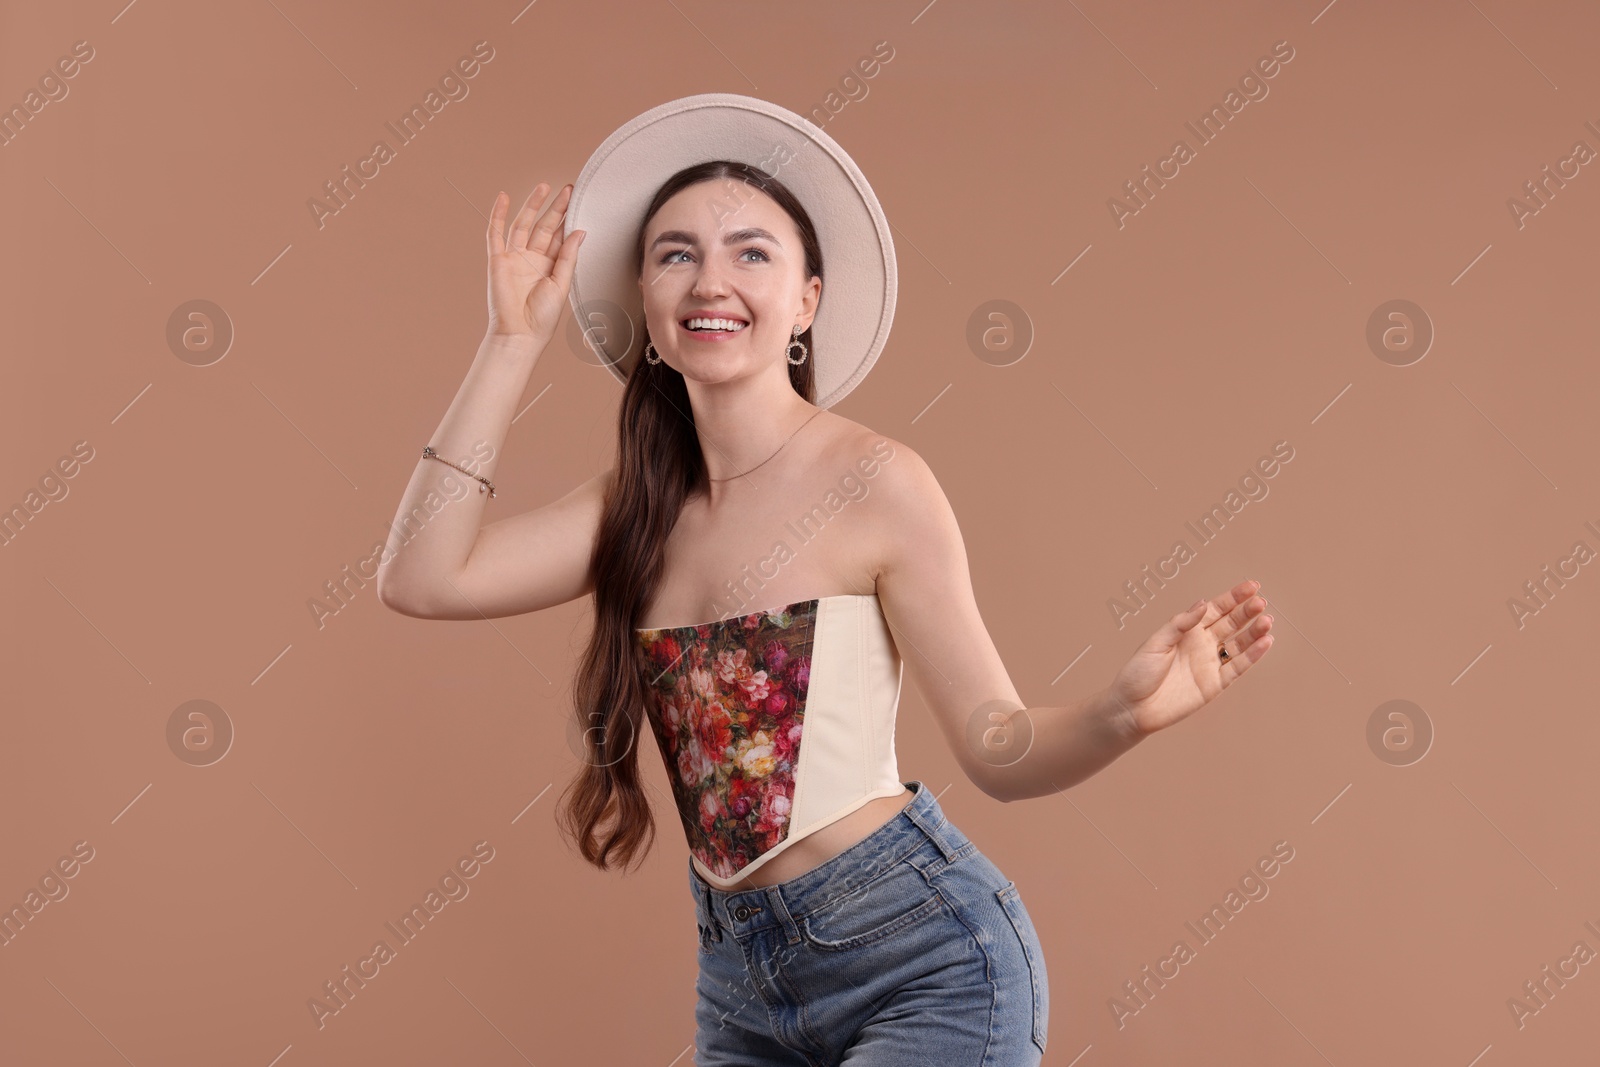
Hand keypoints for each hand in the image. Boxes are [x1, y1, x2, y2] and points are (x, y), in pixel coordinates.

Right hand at [485, 182, 584, 344]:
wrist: (520, 333)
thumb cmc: (542, 317)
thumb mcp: (561, 284)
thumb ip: (569, 256)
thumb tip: (580, 231)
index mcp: (550, 266)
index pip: (560, 237)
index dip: (568, 219)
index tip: (579, 201)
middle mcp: (532, 259)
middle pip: (545, 227)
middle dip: (556, 208)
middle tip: (568, 189)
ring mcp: (514, 258)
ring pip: (523, 225)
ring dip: (532, 205)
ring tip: (544, 187)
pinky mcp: (497, 260)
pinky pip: (495, 233)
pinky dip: (498, 215)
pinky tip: (503, 197)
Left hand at [1106, 579, 1273, 738]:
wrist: (1133, 708)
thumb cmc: (1138, 672)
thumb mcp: (1156, 642)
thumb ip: (1180, 624)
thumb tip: (1203, 604)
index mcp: (1187, 630)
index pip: (1216, 609)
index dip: (1234, 597)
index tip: (1252, 586)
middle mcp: (1202, 644)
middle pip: (1231, 623)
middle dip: (1247, 612)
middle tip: (1261, 603)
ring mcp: (1210, 663)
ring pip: (1239, 644)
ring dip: (1254, 632)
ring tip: (1267, 621)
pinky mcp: (1215, 684)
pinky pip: (1238, 667)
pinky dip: (1253, 655)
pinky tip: (1266, 642)